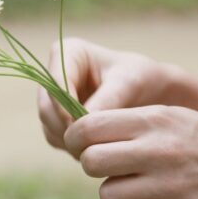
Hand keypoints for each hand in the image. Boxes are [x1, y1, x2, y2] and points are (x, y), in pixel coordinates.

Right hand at [38, 38, 197, 150]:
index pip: (56, 83)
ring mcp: (53, 96)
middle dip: (68, 127)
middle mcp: (54, 73)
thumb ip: (106, 102)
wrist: (151, 93)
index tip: (86, 129)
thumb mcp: (129, 84)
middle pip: (47, 106)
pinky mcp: (55, 116)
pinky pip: (54, 136)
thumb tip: (82, 125)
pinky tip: (95, 146)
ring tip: (100, 146)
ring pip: (48, 123)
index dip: (66, 108)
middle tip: (93, 145)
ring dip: (69, 139)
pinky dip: (71, 145)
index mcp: (68, 52)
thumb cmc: (141, 79)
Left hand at [64, 105, 197, 198]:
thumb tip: (79, 134)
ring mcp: (169, 186)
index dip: (73, 136)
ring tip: (134, 182)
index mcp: (149, 120)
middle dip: (91, 164)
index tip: (76, 142)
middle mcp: (157, 150)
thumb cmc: (194, 135)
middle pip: (91, 162)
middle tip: (104, 164)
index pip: (88, 126)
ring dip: (114, 191)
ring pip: (108, 196)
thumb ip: (123, 123)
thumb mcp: (162, 115)